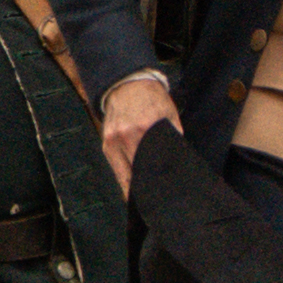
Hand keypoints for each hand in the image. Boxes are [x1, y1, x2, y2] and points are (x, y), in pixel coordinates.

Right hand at [98, 73, 179, 190]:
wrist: (127, 84)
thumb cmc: (152, 99)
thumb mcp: (169, 115)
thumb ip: (173, 137)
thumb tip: (178, 161)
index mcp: (143, 129)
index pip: (149, 165)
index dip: (154, 182)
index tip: (161, 193)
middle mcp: (125, 136)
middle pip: (135, 173)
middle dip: (144, 187)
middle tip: (155, 198)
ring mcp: (112, 140)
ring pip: (122, 174)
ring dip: (132, 186)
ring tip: (142, 197)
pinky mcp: (105, 142)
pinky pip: (115, 166)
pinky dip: (123, 176)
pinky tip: (131, 184)